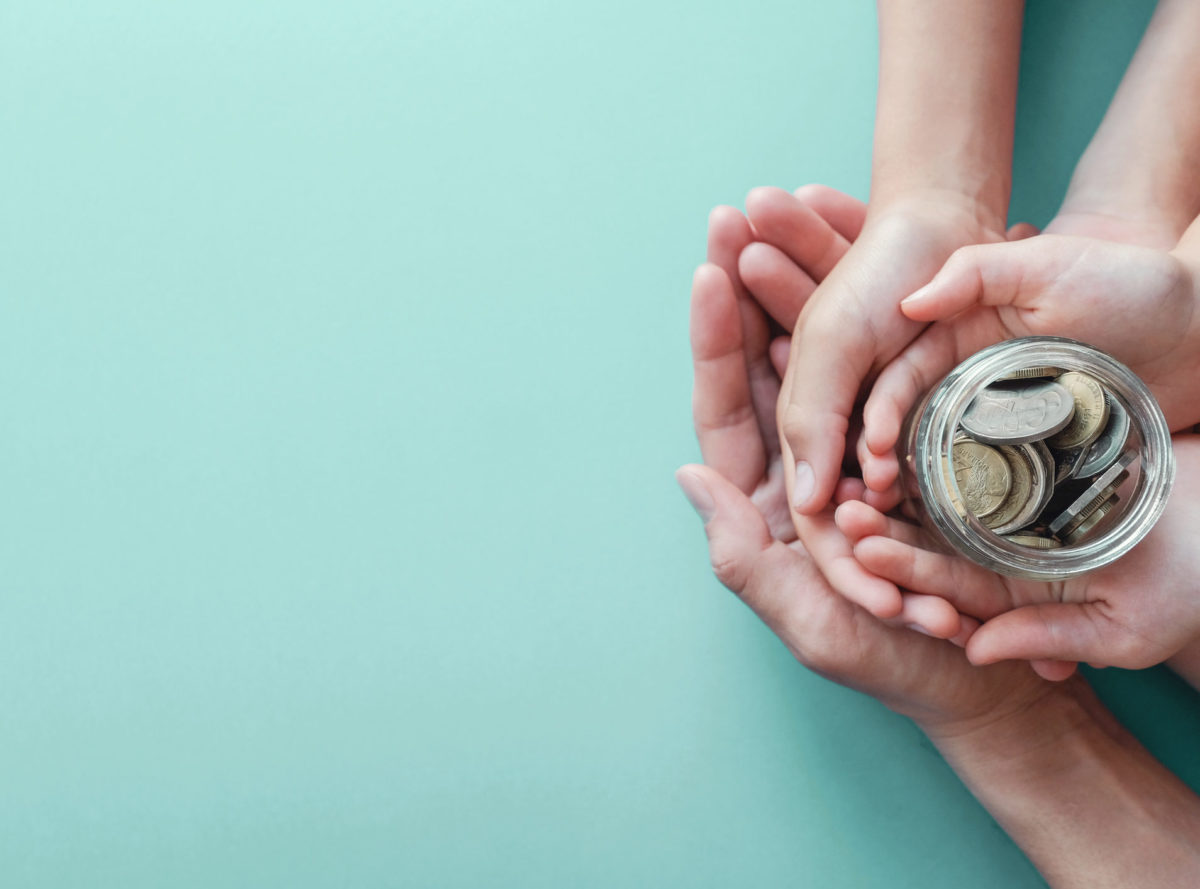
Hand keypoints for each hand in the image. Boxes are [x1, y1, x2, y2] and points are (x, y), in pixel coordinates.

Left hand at [678, 214, 1051, 726]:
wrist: (981, 678)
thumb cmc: (892, 663)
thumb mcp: (812, 623)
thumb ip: (743, 559)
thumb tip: (689, 475)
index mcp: (766, 502)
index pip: (727, 408)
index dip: (716, 341)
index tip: (709, 271)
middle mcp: (802, 463)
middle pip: (766, 362)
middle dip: (752, 289)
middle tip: (740, 212)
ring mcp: (853, 445)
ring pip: (820, 351)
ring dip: (805, 281)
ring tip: (792, 207)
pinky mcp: (907, 437)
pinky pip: (881, 364)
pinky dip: (870, 311)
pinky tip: (861, 256)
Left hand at [839, 435, 1199, 672]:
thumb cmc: (1189, 586)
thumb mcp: (1126, 629)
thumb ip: (1050, 636)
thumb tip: (976, 651)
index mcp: (1008, 593)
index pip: (944, 584)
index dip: (903, 566)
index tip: (861, 548)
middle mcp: (998, 549)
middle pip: (930, 535)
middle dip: (885, 522)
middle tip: (842, 504)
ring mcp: (1009, 504)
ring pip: (941, 491)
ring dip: (900, 478)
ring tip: (860, 459)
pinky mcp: (1025, 459)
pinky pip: (973, 448)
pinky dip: (938, 438)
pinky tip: (901, 421)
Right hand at [860, 233, 1199, 496]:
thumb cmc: (1126, 282)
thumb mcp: (1046, 264)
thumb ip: (975, 272)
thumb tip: (908, 304)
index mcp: (957, 336)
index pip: (897, 379)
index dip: (877, 414)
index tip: (870, 449)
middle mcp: (969, 382)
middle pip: (908, 429)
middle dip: (883, 464)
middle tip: (873, 498)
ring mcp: (1003, 420)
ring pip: (941, 460)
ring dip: (917, 491)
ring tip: (902, 520)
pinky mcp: (1039, 450)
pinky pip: (995, 480)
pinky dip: (969, 503)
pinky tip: (953, 529)